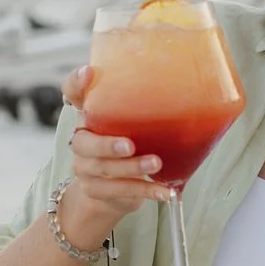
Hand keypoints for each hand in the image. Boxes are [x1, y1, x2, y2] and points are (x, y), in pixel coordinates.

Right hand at [58, 64, 172, 241]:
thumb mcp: (131, 126)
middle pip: (83, 143)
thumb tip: (193, 92)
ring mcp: (85, 168)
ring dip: (131, 168)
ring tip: (155, 163)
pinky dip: (145, 191)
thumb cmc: (125, 149)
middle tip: (130, 145)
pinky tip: (165, 192)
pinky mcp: (96, 190)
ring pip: (103, 169)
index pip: (71, 92)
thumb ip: (145, 111)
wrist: (106, 192)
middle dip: (107, 145)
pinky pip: (120, 191)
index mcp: (88, 116)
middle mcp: (80, 141)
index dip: (76, 82)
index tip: (89, 73)